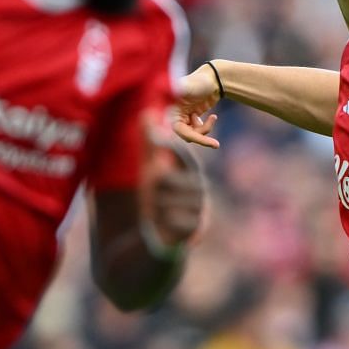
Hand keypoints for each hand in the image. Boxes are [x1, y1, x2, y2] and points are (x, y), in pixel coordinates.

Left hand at [142, 118, 206, 251]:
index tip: (156, 140)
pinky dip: (163, 222)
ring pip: (164, 199)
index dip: (171, 147)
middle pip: (164, 178)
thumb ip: (150, 144)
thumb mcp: (151, 170)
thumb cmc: (158, 199)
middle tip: (154, 196)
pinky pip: (171, 218)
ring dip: (155, 207)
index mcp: (191, 172)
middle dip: (152, 188)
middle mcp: (200, 188)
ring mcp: (201, 208)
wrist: (161, 236)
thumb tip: (147, 112)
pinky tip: (166, 225)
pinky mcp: (198, 227)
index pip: (184, 155)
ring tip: (160, 212)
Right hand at [171, 63, 222, 148]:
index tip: (211, 144)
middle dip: (201, 135)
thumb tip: (168, 91)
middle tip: (215, 141)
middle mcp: (173, 115)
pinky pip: (197, 130)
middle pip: (186, 135)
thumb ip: (176, 90)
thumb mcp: (187, 86)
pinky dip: (206, 126)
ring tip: (213, 117)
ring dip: (204, 129)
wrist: (213, 78)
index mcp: (168, 109)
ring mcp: (183, 117)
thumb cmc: (199, 81)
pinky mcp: (191, 118)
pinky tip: (213, 117)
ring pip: (193, 134)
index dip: (194, 138)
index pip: (179, 130)